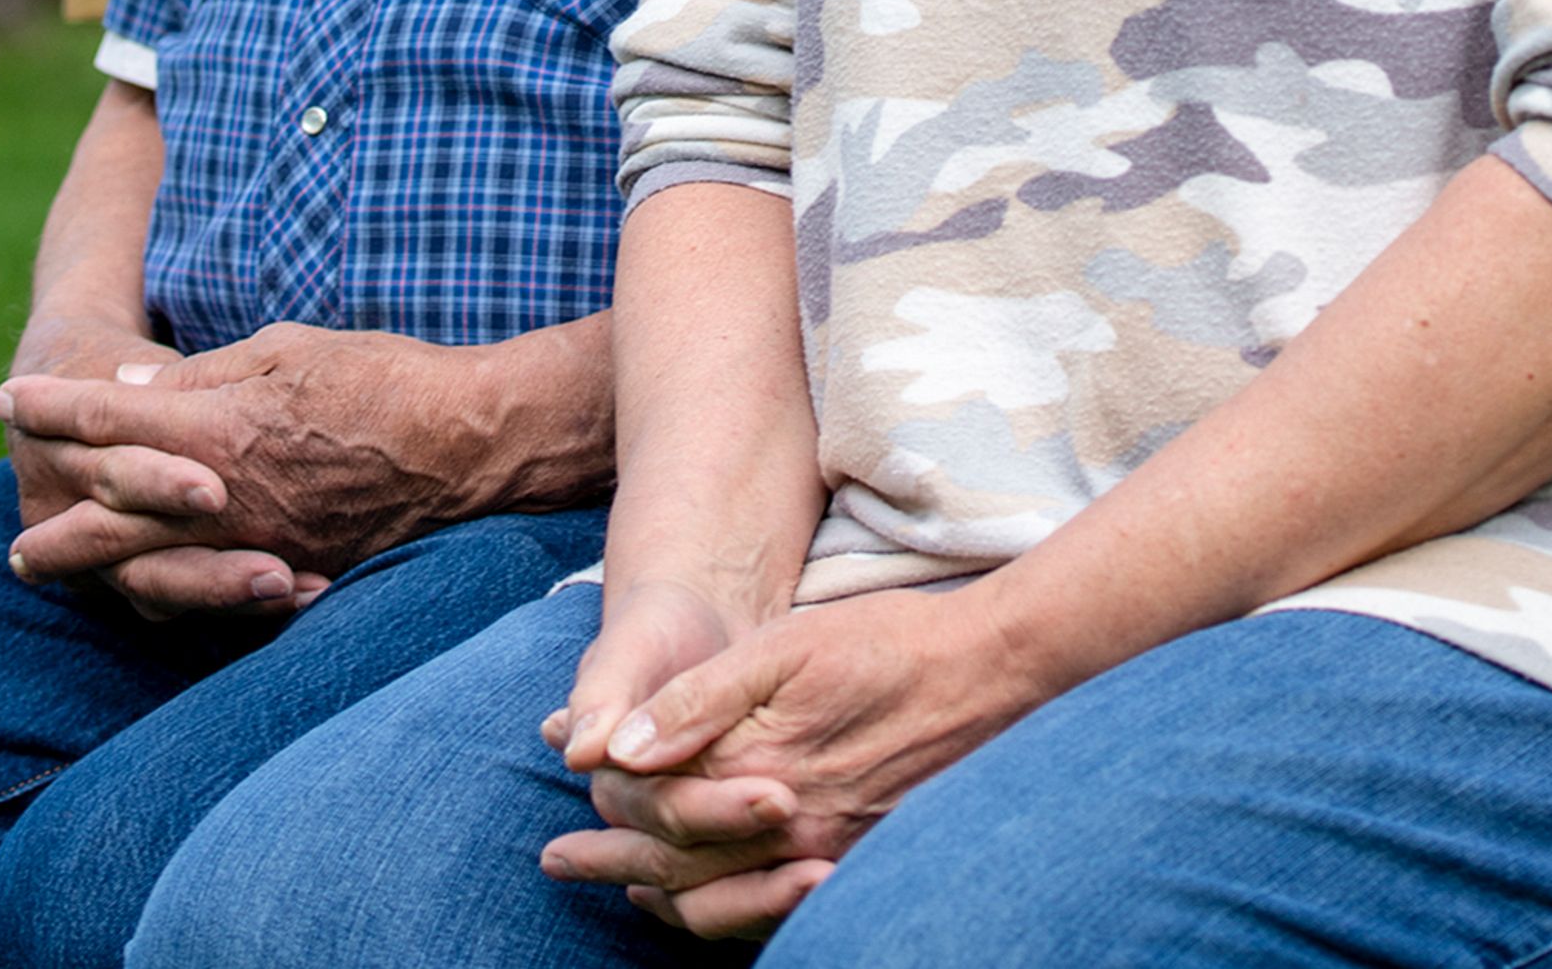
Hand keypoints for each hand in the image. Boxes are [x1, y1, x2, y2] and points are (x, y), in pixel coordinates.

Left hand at [0, 325, 498, 603]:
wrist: (469, 444)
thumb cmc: (381, 378)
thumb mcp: (283, 350)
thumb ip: (201, 378)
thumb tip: (132, 389)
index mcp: (217, 429)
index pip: (110, 418)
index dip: (53, 408)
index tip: (6, 400)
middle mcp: (225, 498)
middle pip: (111, 516)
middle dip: (56, 527)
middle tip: (14, 545)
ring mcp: (256, 545)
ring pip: (152, 566)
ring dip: (95, 569)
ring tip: (52, 574)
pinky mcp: (292, 576)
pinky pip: (215, 592)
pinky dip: (171, 593)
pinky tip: (148, 596)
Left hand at [542, 587, 1030, 939]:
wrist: (993, 671)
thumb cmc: (884, 643)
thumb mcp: (781, 647)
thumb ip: (695, 701)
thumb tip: (614, 749)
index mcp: (754, 767)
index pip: (654, 799)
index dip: (606, 786)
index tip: (564, 772)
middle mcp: (786, 827)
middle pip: (677, 862)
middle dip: (612, 859)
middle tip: (558, 864)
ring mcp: (828, 854)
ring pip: (723, 899)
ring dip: (665, 894)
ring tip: (626, 890)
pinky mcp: (858, 860)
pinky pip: (776, 905)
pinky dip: (732, 907)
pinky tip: (714, 898)